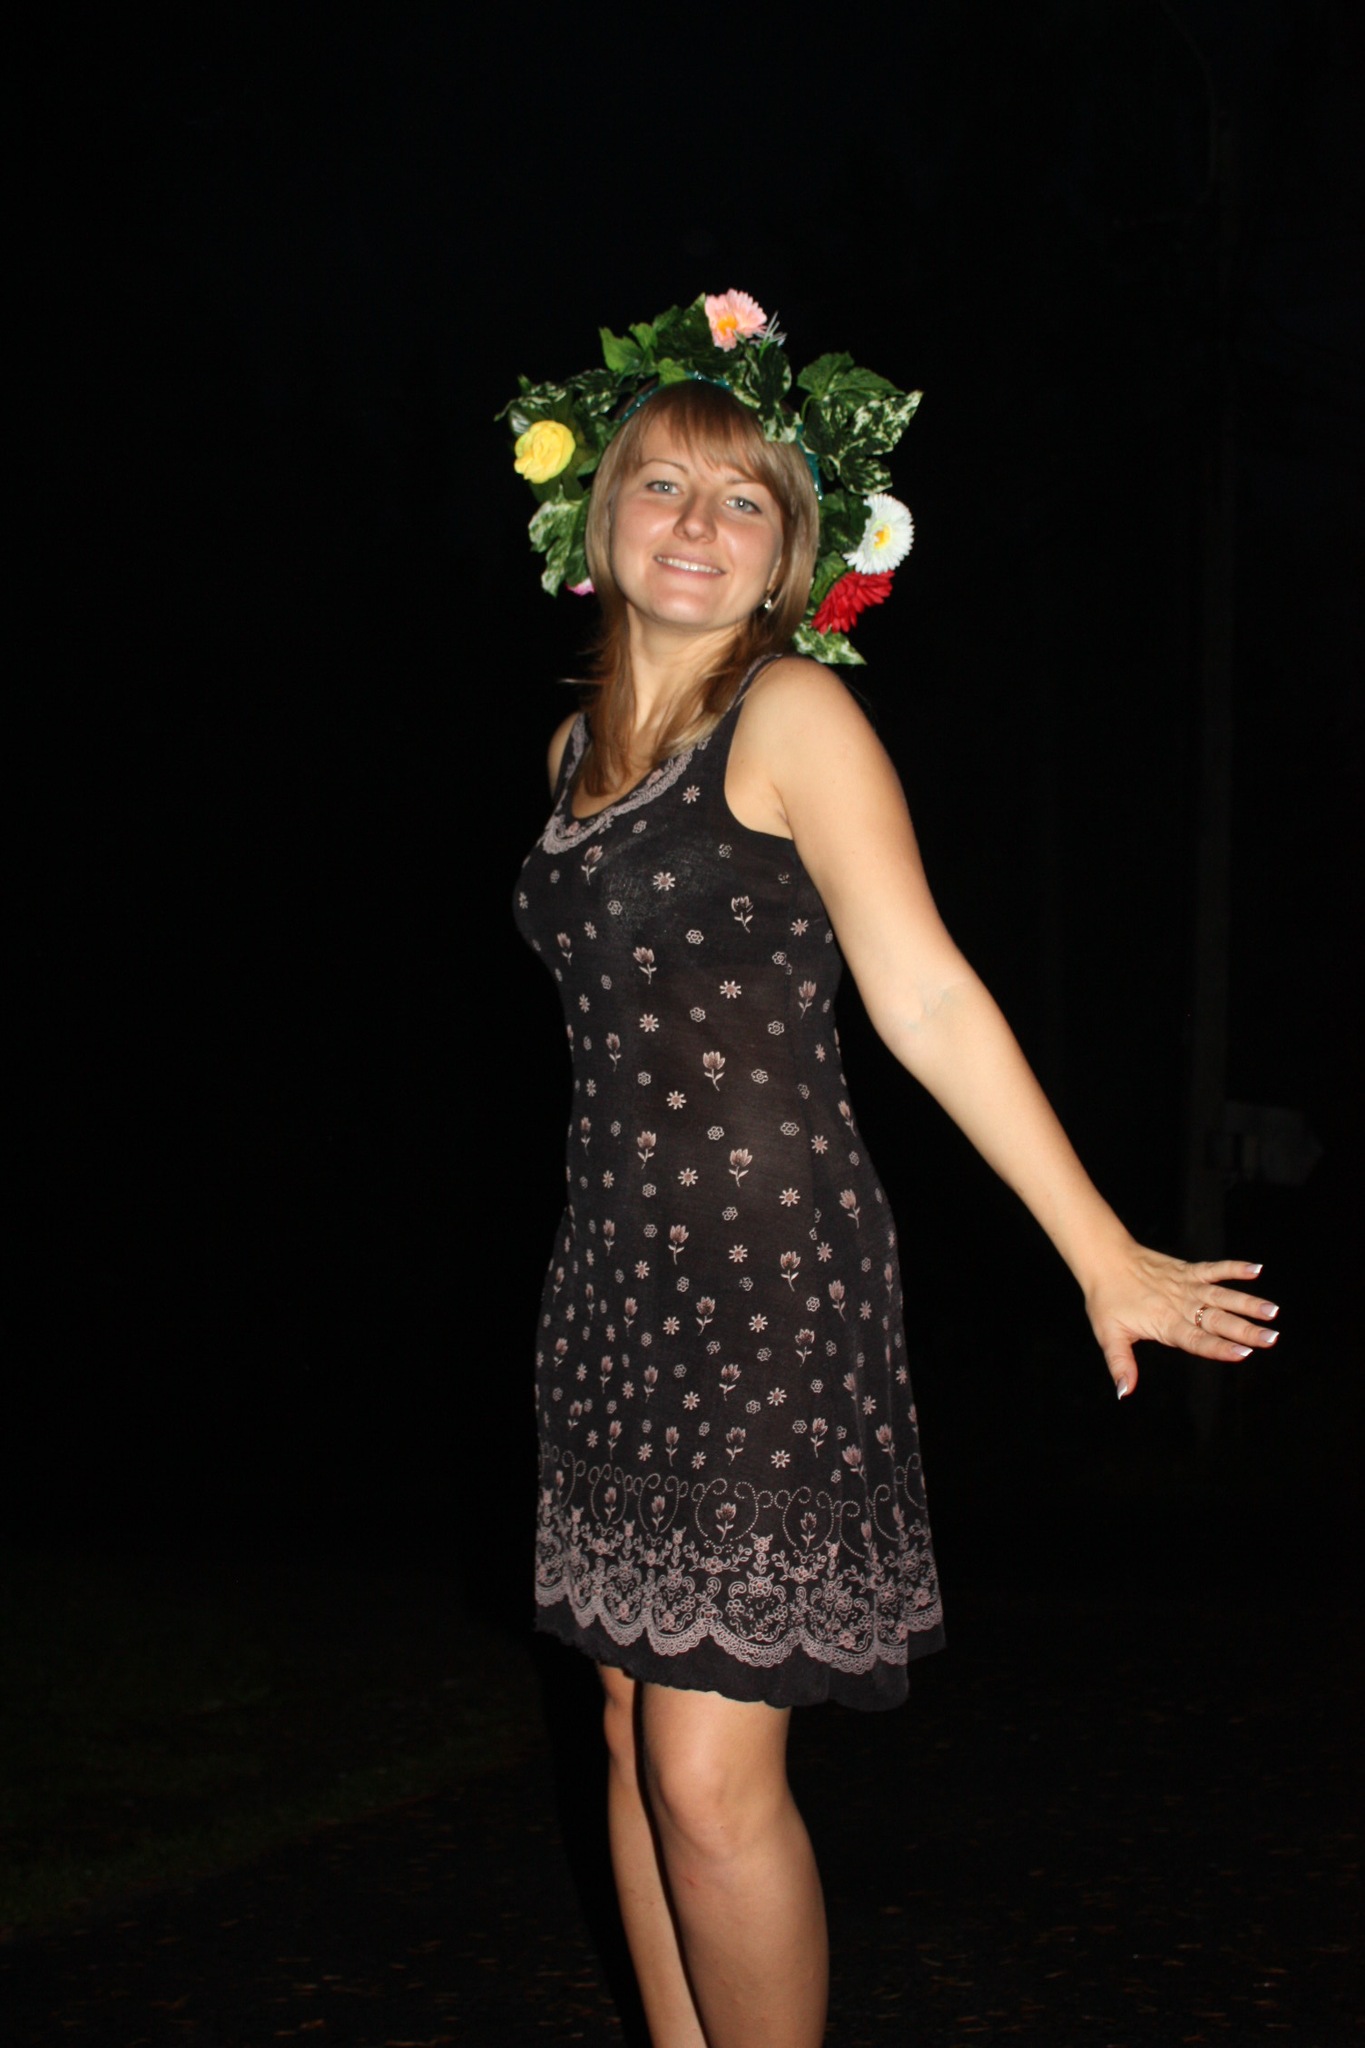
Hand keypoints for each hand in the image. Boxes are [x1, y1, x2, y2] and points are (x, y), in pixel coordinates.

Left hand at [1085, 1249, 1278, 1399]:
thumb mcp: (1109, 1335)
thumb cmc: (1105, 1299)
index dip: (1219, 1347)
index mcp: (1165, 1323)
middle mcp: (1180, 1304)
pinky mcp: (1187, 1270)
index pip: (1196, 1339)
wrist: (1104, 1260)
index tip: (1244, 1352)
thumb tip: (1124, 1393)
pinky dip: (1234, 1268)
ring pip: (1222, 1296)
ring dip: (1248, 1303)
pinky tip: (1256, 1270)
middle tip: (1271, 1338)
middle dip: (1245, 1330)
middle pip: (1217, 1320)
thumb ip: (1121, 1364)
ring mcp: (1186, 1286)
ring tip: (1272, 1311)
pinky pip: (1214, 1269)